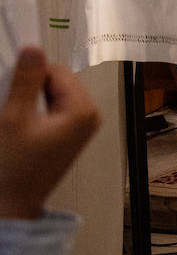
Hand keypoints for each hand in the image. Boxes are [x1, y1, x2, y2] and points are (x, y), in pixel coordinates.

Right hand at [0, 47, 100, 219]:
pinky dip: (31, 111)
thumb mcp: (13, 118)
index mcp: (83, 110)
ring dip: (28, 100)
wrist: (11, 205)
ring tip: (13, 121)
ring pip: (51, 94)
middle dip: (29, 88)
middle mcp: (88, 116)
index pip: (56, 70)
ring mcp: (79, 127)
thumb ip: (24, 81)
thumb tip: (33, 49)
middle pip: (56, 81)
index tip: (10, 88)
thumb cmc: (13, 167)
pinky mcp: (67, 135)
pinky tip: (18, 127)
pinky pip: (50, 109)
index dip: (30, 76)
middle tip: (10, 109)